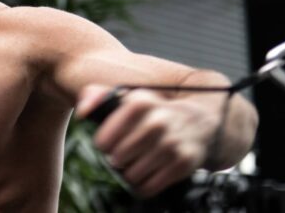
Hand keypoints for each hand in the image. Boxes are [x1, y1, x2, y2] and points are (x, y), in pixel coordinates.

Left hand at [76, 84, 218, 196]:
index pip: (105, 137)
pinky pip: (149, 187)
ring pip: (133, 175)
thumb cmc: (155, 112)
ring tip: (135, 164)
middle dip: (116, 159)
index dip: (103, 143)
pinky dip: (143, 186)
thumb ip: (99, 96)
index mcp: (140, 102)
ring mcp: (172, 143)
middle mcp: (158, 121)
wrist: (200, 122)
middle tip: (123, 155)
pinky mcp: (183, 163)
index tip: (108, 142)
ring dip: (130, 174)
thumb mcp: (129, 97)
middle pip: (118, 158)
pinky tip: (147, 174)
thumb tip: (83, 111)